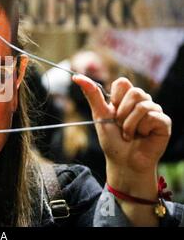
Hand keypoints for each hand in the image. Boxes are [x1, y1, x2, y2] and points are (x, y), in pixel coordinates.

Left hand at [72, 76, 170, 192]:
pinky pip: (153, 116)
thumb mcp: (100, 116)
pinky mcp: (164, 122)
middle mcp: (142, 102)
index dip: (115, 98)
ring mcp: (154, 111)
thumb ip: (92, 95)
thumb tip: (76, 77)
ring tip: (129, 134)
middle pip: (135, 92)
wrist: (123, 162)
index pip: (122, 82)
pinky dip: (142, 129)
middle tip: (120, 126)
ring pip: (143, 105)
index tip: (112, 112)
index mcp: (126, 99)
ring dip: (130, 124)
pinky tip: (142, 137)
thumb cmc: (112, 140)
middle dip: (122, 113)